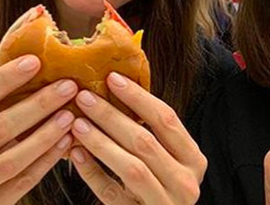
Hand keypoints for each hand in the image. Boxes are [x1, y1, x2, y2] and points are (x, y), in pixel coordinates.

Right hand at [0, 55, 76, 204]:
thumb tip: (37, 65)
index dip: (4, 78)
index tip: (35, 60)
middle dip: (37, 105)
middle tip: (68, 86)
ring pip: (12, 158)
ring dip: (45, 135)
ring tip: (70, 114)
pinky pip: (25, 179)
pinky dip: (47, 160)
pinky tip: (67, 142)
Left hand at [69, 72, 205, 203]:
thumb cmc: (160, 191)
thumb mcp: (168, 163)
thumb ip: (153, 137)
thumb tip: (116, 90)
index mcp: (194, 160)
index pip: (167, 119)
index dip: (138, 97)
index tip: (112, 78)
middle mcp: (186, 182)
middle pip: (145, 141)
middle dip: (112, 116)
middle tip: (85, 97)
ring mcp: (165, 204)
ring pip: (131, 167)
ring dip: (101, 141)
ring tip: (77, 123)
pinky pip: (112, 194)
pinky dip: (92, 172)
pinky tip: (75, 154)